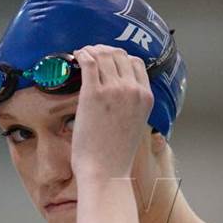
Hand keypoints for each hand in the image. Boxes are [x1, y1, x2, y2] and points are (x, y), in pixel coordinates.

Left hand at [71, 45, 153, 180]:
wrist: (106, 172)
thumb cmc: (116, 157)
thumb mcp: (135, 127)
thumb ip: (132, 107)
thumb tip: (118, 98)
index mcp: (146, 98)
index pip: (136, 63)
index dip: (120, 58)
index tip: (108, 61)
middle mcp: (133, 90)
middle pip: (119, 55)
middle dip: (104, 52)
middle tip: (92, 55)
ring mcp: (114, 90)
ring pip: (104, 55)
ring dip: (91, 51)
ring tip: (82, 55)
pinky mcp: (93, 94)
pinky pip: (89, 62)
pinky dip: (82, 54)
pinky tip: (76, 56)